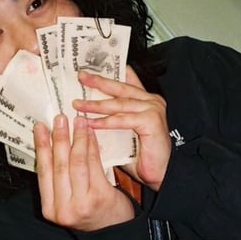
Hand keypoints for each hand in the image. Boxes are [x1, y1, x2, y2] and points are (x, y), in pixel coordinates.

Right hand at [34, 114, 133, 230]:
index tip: (39, 127)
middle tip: (59, 118)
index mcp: (49, 208)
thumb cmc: (90, 212)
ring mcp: (81, 203)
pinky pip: (94, 165)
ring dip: (77, 139)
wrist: (114, 233)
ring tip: (77, 122)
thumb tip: (52, 143)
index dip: (41, 146)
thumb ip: (58, 179)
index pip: (42, 172)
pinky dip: (92, 146)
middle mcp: (63, 208)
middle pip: (58, 165)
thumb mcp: (67, 200)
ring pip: (76, 163)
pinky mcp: (100, 197)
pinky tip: (91, 134)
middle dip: (58, 138)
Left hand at [73, 67, 170, 190]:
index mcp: (144, 101)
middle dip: (98, 81)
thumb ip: (111, 118)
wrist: (162, 173)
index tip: (92, 66)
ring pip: (119, 103)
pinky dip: (106, 121)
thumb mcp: (122, 133)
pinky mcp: (152, 121)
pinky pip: (123, 119)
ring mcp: (153, 109)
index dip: (109, 72)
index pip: (126, 80)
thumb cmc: (142, 156)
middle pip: (120, 87)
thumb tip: (85, 112)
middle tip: (81, 76)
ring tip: (78, 104)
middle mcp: (150, 101)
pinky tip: (91, 122)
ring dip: (96, 104)